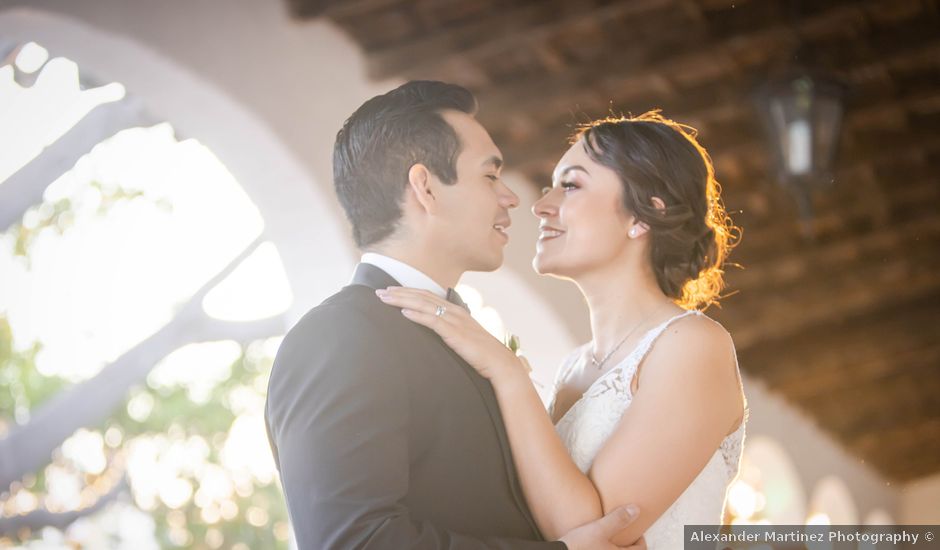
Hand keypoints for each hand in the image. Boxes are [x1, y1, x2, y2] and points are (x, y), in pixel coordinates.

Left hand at [375, 287, 524, 382]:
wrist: (500, 363)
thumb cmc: (482, 354)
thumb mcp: (464, 338)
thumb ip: (450, 332)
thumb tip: (437, 332)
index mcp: (456, 311)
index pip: (428, 296)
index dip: (408, 291)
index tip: (390, 291)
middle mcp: (454, 311)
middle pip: (422, 296)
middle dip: (399, 292)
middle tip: (379, 291)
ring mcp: (455, 320)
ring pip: (423, 304)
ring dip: (402, 300)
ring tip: (384, 298)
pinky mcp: (455, 333)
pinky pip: (432, 320)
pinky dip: (416, 314)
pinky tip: (403, 312)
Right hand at [559, 506, 645, 549]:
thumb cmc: (579, 545)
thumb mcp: (600, 529)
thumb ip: (619, 519)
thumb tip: (637, 509)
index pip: (641, 549)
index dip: (640, 537)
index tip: (633, 527)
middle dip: (628, 542)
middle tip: (622, 530)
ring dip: (615, 545)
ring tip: (609, 535)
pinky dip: (605, 547)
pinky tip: (595, 541)